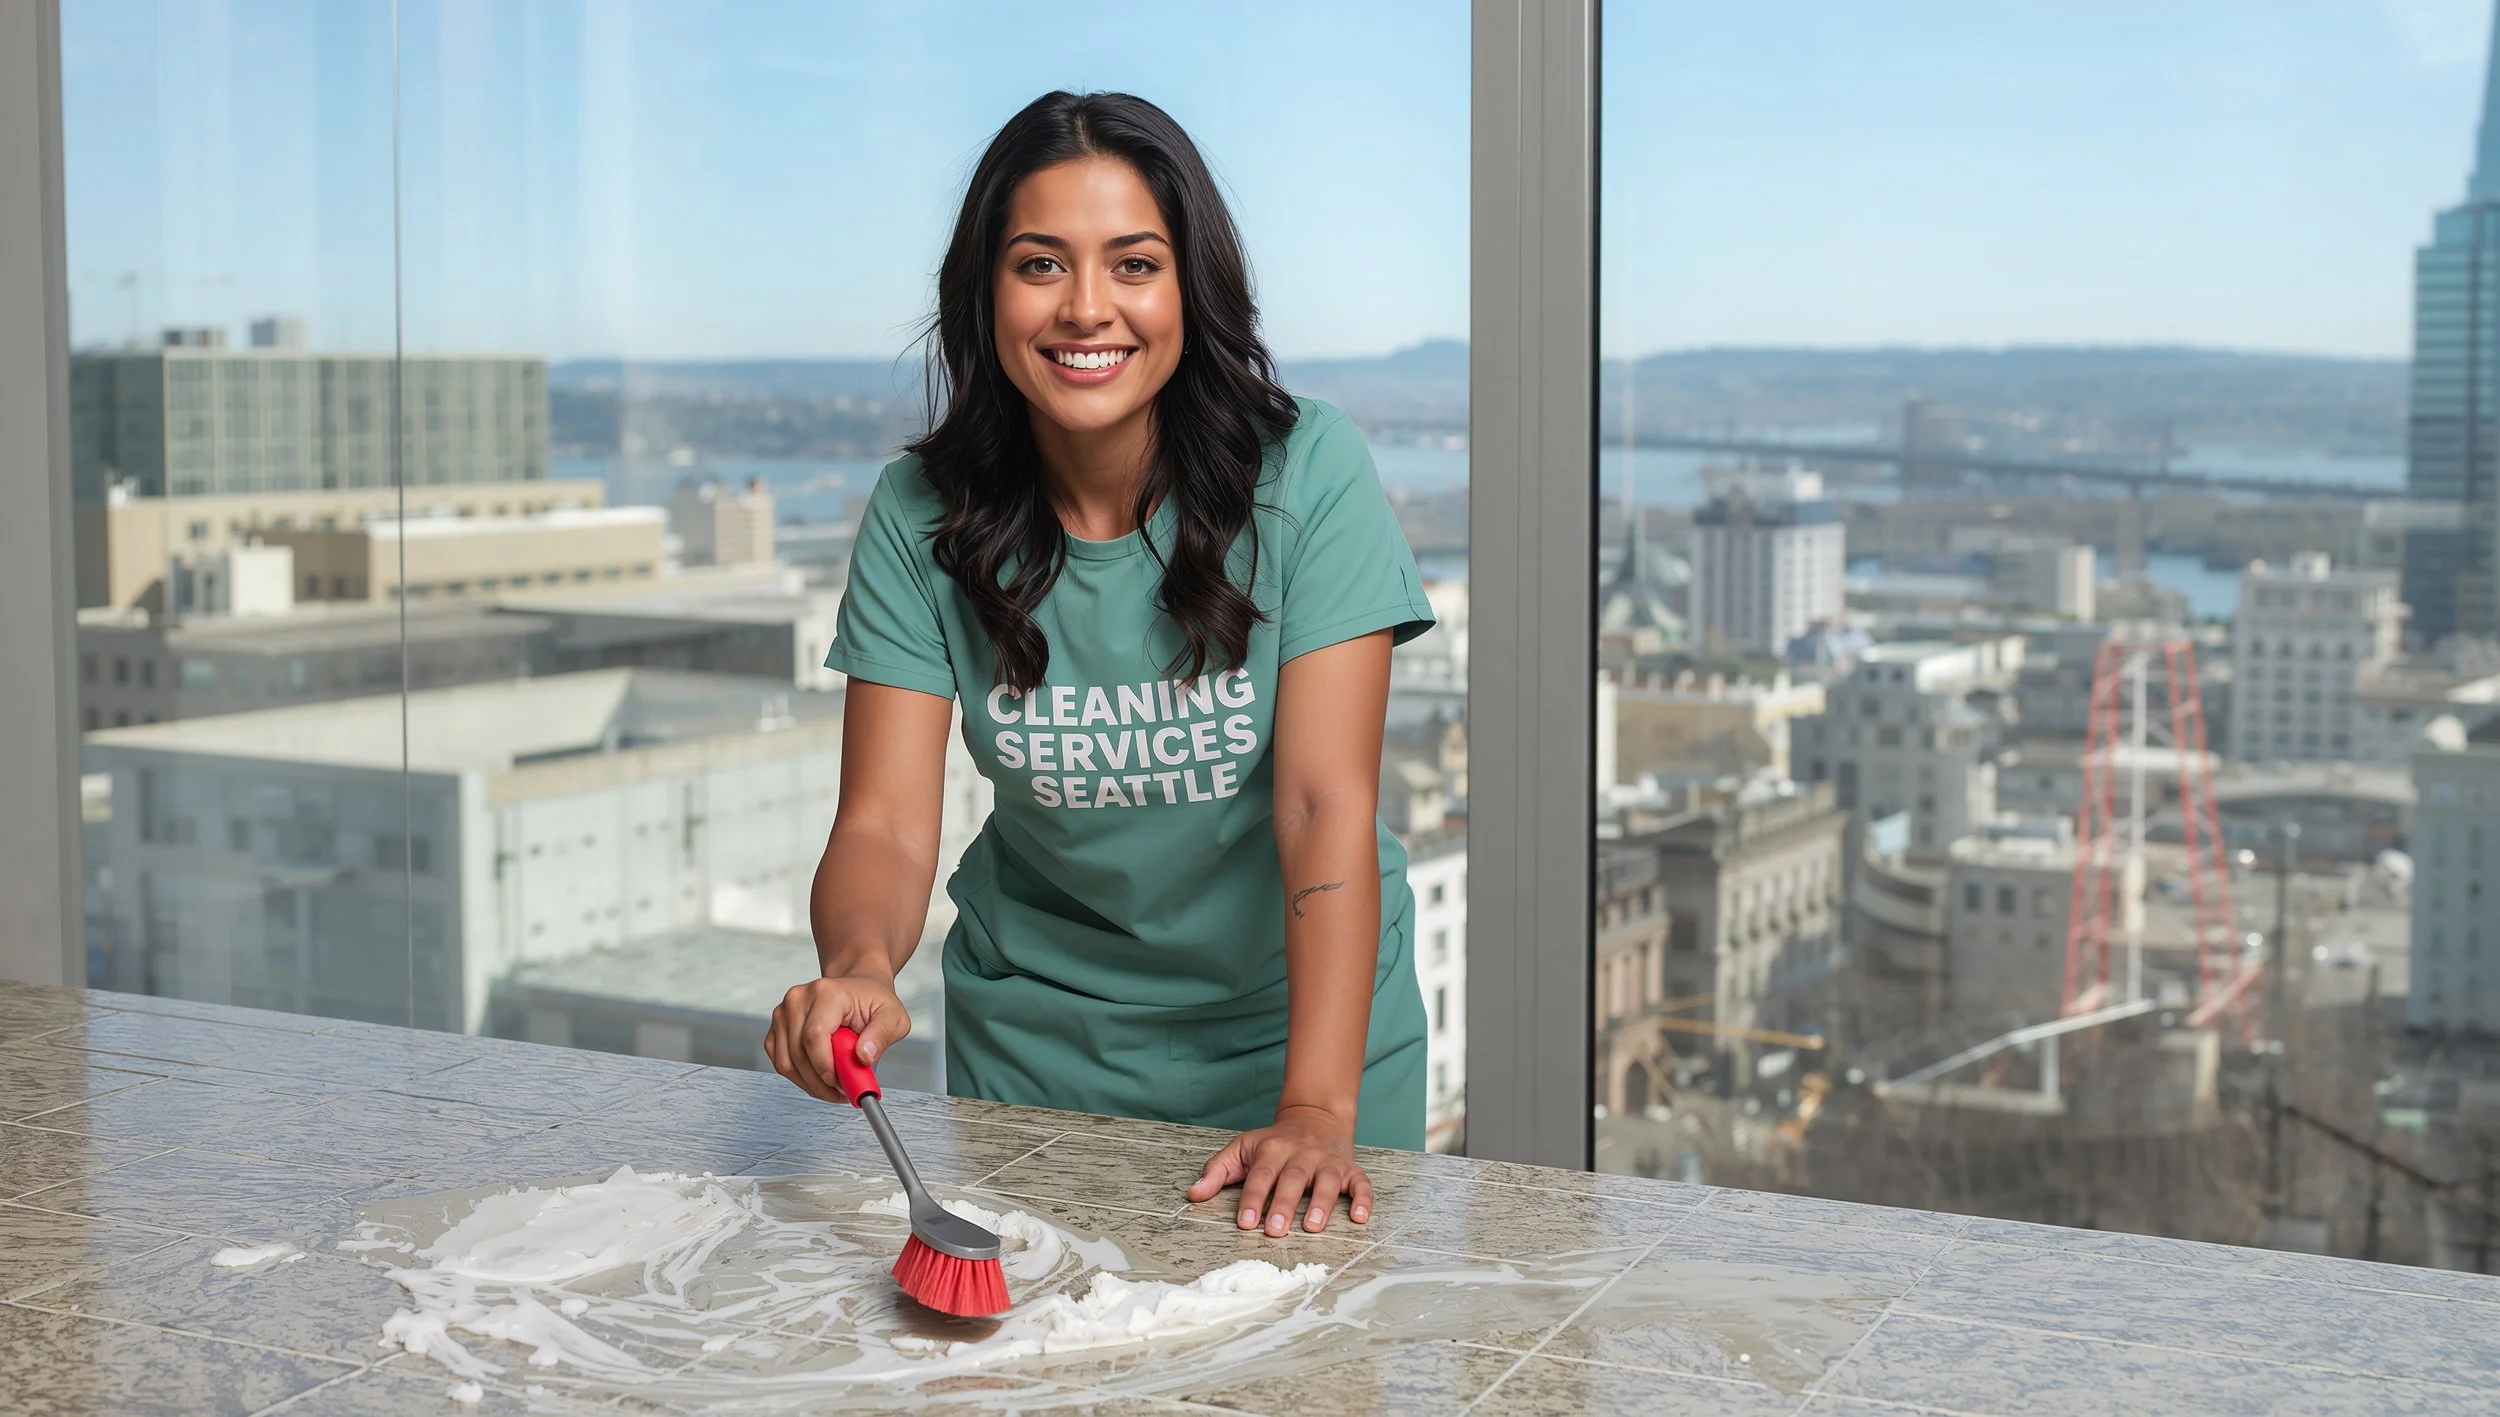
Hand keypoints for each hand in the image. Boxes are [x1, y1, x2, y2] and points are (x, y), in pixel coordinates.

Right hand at [765, 973, 910, 1103]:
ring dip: (811, 1083)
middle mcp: (799, 999)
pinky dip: (800, 1077)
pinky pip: (781, 1062)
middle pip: (799, 1053)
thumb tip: (864, 1056)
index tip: (842, 1084)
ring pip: (787, 1063)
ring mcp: (784, 1012)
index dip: (825, 1067)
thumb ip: (881, 1036)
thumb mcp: (892, 1016)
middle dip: (821, 1082)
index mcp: (827, 993)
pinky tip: (819, 1078)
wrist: (858, 985)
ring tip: (835, 1086)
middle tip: (843, 1091)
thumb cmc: (873, 1000)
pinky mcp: (778, 1027)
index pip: (814, 1036)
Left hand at [1186, 1105, 1373, 1235]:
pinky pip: (1361, 1183)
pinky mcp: (1350, 1169)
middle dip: (1284, 1205)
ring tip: (1312, 1227)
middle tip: (1275, 1231)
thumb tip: (1193, 1194)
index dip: (1253, 1199)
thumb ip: (1217, 1171)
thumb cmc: (1274, 1142)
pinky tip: (1360, 1218)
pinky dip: (1363, 1200)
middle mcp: (1302, 1154)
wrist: (1315, 1116)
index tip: (1246, 1223)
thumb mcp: (1242, 1148)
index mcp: (1273, 1149)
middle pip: (1293, 1179)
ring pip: (1328, 1181)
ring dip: (1321, 1204)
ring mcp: (1328, 1161)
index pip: (1261, 1175)